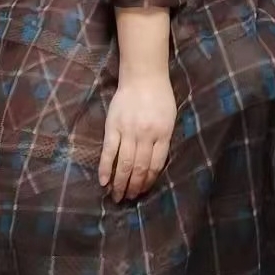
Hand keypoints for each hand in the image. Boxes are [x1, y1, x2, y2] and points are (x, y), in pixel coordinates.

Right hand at [99, 74, 175, 202]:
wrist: (143, 76)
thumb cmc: (160, 97)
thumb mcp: (170, 118)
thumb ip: (163, 139)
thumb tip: (155, 164)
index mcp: (163, 133)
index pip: (156, 164)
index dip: (149, 180)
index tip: (144, 190)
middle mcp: (146, 135)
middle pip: (139, 167)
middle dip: (134, 186)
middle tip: (129, 198)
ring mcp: (128, 131)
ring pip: (124, 164)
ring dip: (120, 183)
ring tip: (117, 195)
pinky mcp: (113, 127)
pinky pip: (109, 152)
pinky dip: (105, 169)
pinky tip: (103, 182)